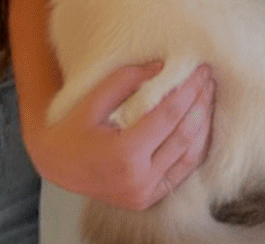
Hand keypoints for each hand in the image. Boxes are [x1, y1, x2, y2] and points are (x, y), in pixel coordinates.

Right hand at [34, 61, 214, 210]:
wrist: (55, 165)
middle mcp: (139, 179)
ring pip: (189, 155)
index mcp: (124, 154)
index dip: (188, 90)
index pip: (169, 115)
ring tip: (208, 95)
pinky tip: (201, 123)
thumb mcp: (94, 99)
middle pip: (184, 135)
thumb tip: (163, 66)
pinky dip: (196, 146)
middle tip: (209, 77)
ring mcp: (146, 194)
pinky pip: (182, 171)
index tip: (200, 69)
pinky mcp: (149, 198)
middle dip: (200, 102)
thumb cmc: (72, 128)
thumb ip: (128, 80)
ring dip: (203, 123)